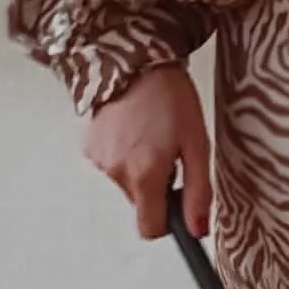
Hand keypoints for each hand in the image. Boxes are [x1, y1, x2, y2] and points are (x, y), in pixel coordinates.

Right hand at [86, 63, 211, 239]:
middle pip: (140, 203)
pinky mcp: (89, 146)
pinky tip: (134, 126)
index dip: (168, 220)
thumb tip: (198, 230)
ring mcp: (98, 160)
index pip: (150, 230)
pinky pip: (111, 163)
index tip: (178, 198)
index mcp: (145, 176)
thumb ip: (199, 191)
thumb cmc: (170, 96)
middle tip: (170, 151)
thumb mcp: (197, 143)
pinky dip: (124, 152)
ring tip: (151, 132)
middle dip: (156, 186)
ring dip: (140, 166)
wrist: (134, 59)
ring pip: (126, 181)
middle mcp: (116, 173)